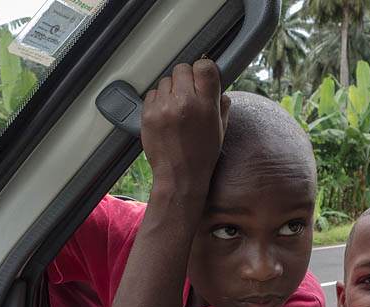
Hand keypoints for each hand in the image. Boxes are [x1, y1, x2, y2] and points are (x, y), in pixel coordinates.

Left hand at [140, 59, 230, 187]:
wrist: (180, 176)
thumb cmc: (202, 154)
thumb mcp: (220, 128)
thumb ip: (221, 103)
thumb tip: (217, 86)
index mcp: (206, 104)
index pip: (204, 66)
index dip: (203, 69)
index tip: (202, 77)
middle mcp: (185, 102)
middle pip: (183, 68)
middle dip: (186, 79)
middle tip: (188, 94)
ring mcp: (164, 107)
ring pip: (166, 80)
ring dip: (171, 90)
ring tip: (176, 108)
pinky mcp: (148, 113)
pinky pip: (152, 93)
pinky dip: (158, 100)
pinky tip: (165, 115)